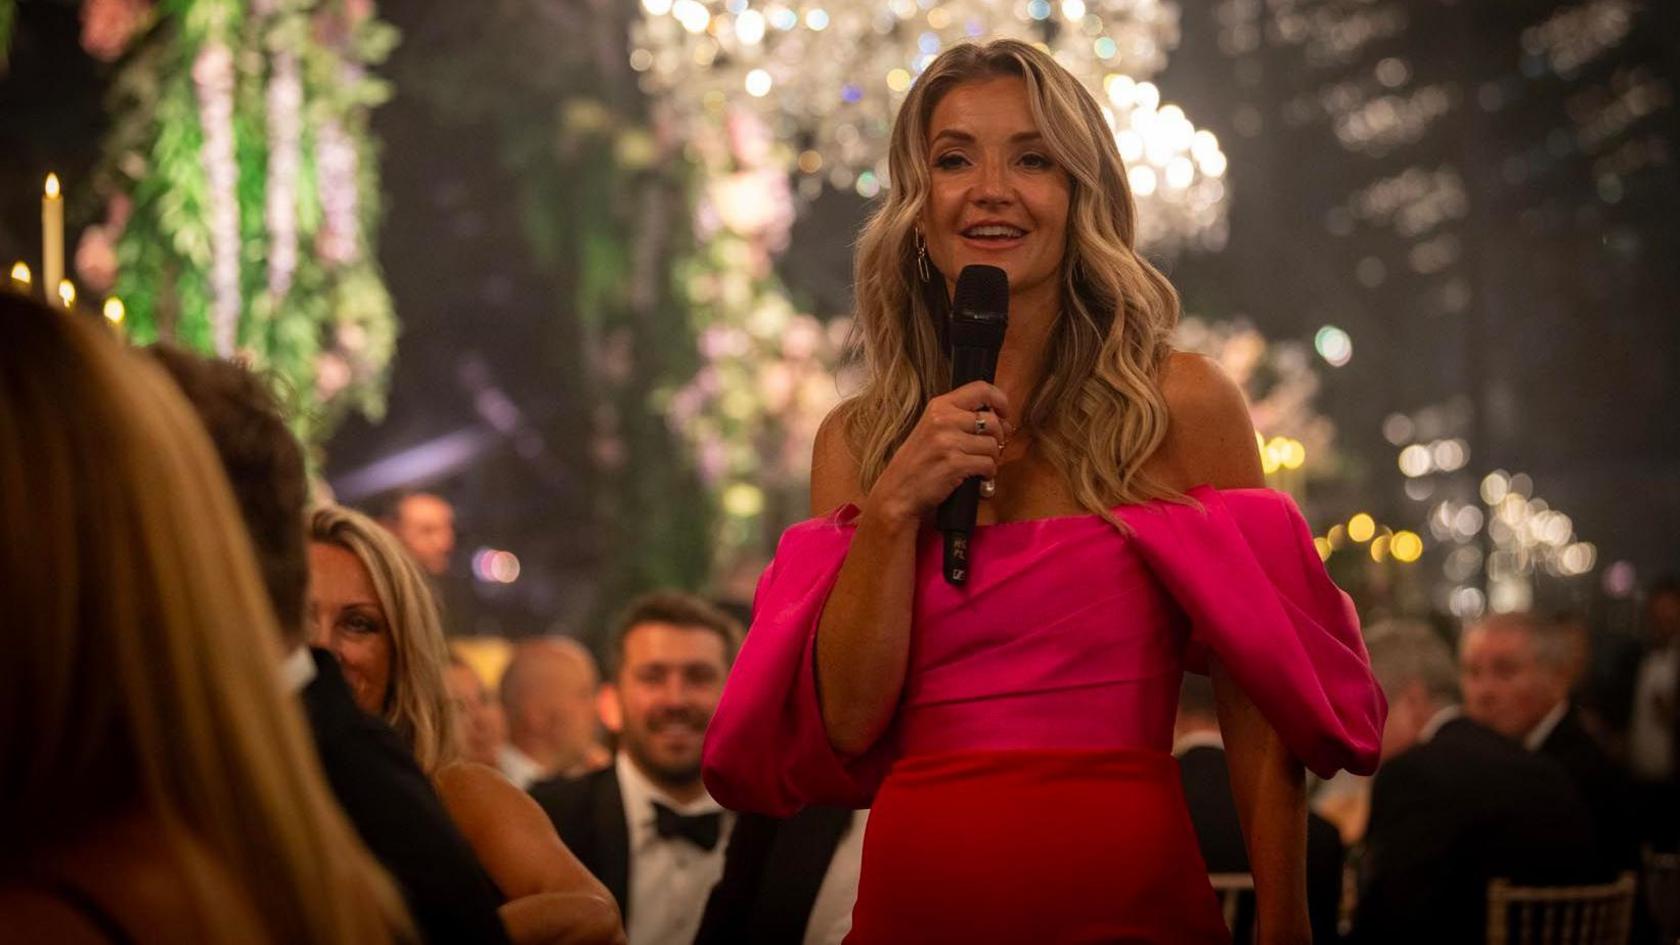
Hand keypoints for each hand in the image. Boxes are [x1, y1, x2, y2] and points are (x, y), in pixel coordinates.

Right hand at [862, 381, 1011, 527]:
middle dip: (999, 438)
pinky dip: (988, 473)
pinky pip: (988, 464)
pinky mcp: (955, 464)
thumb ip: (959, 418)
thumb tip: (999, 417)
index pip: (981, 389)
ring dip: (992, 458)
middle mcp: (943, 419)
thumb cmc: (917, 462)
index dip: (1000, 400)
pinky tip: (978, 477)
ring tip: (980, 465)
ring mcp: (949, 442)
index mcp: (939, 406)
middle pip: (993, 421)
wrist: (898, 492)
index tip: (1003, 413)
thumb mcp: (932, 429)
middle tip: (992, 448)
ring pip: (993, 445)